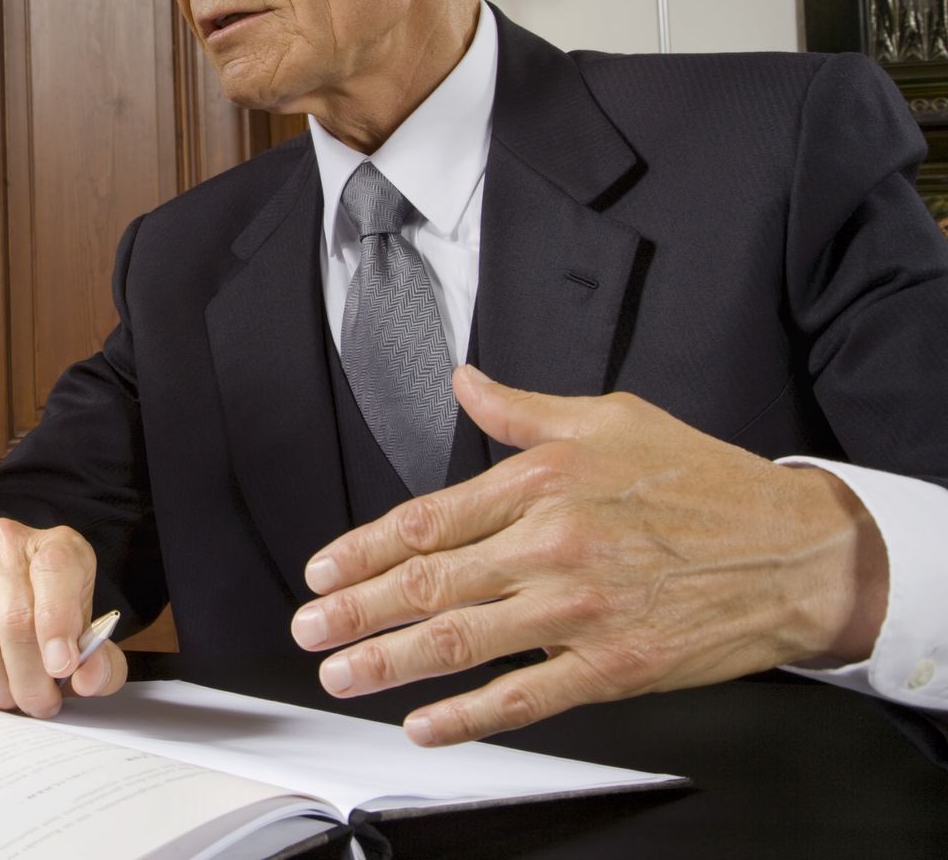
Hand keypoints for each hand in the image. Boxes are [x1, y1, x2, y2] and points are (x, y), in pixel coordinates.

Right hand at [0, 519, 126, 717]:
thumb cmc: (44, 617)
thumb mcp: (82, 636)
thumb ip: (99, 662)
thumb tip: (88, 681)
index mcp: (56, 546)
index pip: (56, 572)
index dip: (58, 626)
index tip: (62, 669)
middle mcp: (3, 538)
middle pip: (14, 620)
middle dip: (27, 678)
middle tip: (35, 703)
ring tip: (6, 694)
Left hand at [291, 365, 887, 745]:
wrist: (795, 549)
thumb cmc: (705, 481)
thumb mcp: (610, 418)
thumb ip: (523, 410)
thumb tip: (463, 380)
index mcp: (542, 483)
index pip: (428, 519)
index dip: (363, 549)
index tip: (321, 569)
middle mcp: (551, 545)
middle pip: (429, 582)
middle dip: (356, 609)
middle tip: (308, 628)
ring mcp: (580, 611)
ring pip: (462, 640)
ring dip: (389, 661)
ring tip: (341, 674)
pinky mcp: (614, 666)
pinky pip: (526, 696)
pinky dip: (468, 715)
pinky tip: (425, 722)